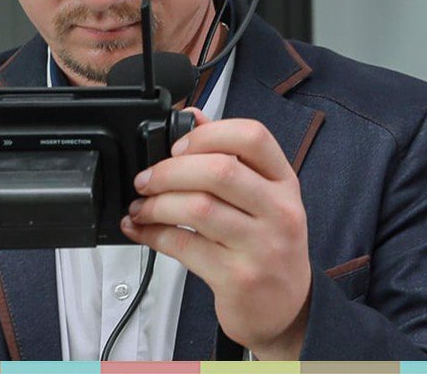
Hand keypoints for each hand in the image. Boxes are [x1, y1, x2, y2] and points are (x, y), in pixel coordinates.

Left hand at [121, 109, 310, 359]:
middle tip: (145, 179)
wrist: (286, 310)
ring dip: (157, 204)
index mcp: (283, 181)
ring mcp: (262, 246)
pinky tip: (142, 229)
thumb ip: (227, 154)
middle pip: (219, 170)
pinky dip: (154, 234)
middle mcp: (279, 211)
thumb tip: (192, 116)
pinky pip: (185, 246)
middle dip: (169, 171)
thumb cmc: (267, 244)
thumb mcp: (261, 196)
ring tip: (141, 206)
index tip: (177, 146)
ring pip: (198, 208)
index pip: (253, 137)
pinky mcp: (238, 278)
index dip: (208, 134)